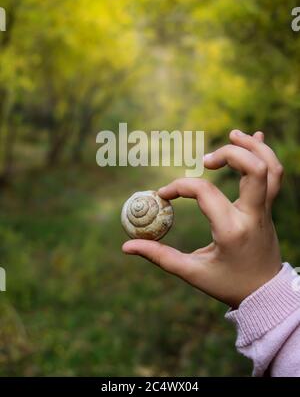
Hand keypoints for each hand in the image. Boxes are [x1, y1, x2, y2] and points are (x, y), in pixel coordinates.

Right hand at [122, 130, 282, 307]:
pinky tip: (255, 136)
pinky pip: (274, 175)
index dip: (179, 186)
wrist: (265, 294)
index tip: (164, 194)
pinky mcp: (269, 208)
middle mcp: (252, 215)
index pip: (205, 192)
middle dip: (230, 154)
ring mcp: (265, 210)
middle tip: (206, 161)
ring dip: (254, 147)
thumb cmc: (227, 284)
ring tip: (234, 134)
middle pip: (254, 170)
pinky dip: (265, 153)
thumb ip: (159, 257)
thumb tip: (127, 246)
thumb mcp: (192, 272)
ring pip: (271, 168)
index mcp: (231, 230)